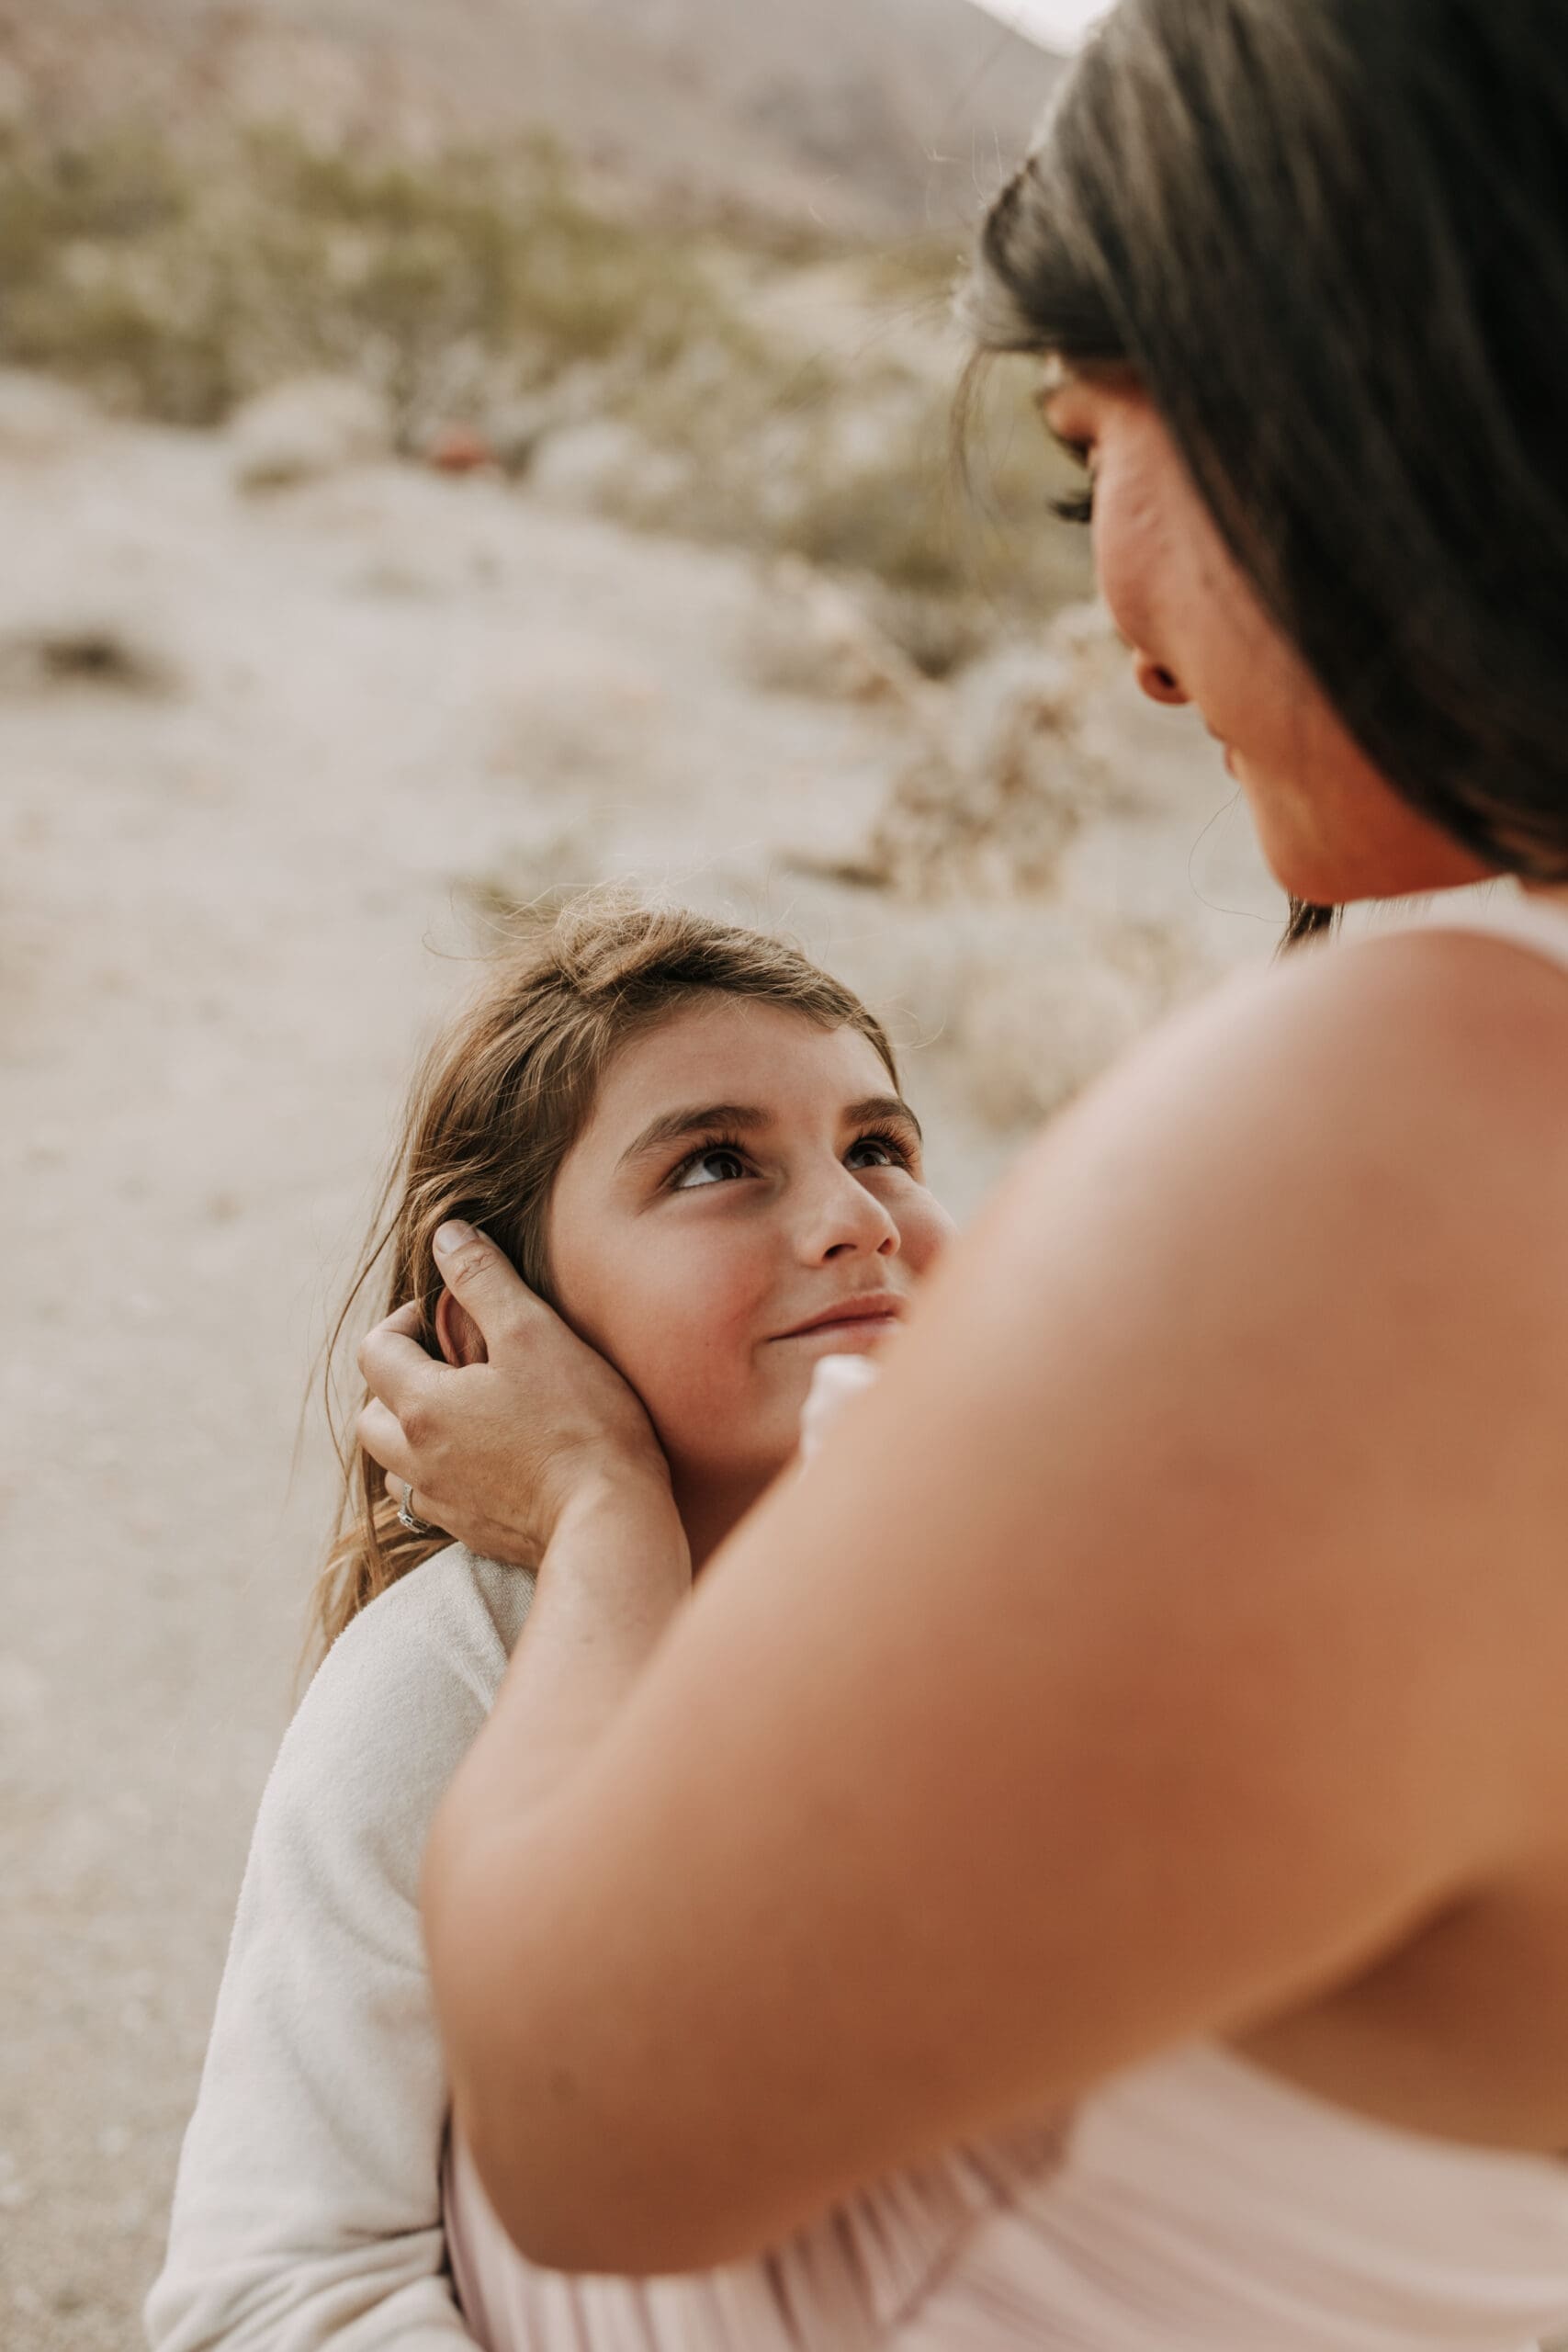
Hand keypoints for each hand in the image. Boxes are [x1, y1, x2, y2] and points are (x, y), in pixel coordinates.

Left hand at [357, 1221, 672, 1566]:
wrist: (610, 1521)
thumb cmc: (579, 1423)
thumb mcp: (534, 1333)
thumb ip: (483, 1279)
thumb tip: (446, 1236)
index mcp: (422, 1406)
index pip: (375, 1350)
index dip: (407, 1319)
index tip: (451, 1313)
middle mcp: (417, 1459)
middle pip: (371, 1414)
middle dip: (398, 1380)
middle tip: (452, 1363)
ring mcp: (443, 1502)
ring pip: (395, 1464)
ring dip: (413, 1434)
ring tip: (467, 1413)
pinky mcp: (473, 1533)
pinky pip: (433, 1500)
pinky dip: (444, 1474)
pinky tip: (491, 1461)